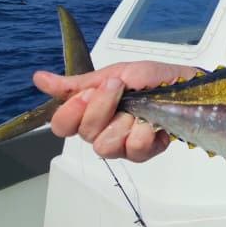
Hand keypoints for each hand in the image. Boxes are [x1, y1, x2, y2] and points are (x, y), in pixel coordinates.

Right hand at [33, 61, 200, 161]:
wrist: (186, 82)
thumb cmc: (152, 77)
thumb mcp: (114, 73)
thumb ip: (78, 84)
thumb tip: (39, 79)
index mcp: (90, 112)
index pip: (61, 125)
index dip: (71, 112)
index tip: (89, 92)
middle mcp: (102, 131)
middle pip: (84, 134)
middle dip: (102, 107)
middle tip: (118, 89)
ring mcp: (122, 145)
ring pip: (106, 145)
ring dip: (123, 120)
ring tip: (138, 106)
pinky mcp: (144, 153)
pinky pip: (134, 149)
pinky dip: (144, 131)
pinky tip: (152, 122)